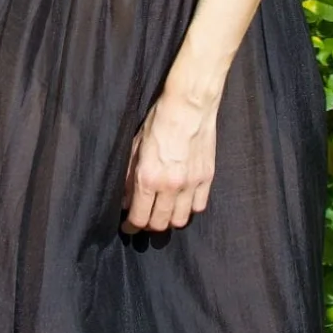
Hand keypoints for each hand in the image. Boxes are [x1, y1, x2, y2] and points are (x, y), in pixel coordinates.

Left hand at [120, 91, 217, 234]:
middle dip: (149, 225)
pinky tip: (182, 201)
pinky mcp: (207, 178)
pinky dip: (189, 208)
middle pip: (160, 223)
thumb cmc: (158, 122)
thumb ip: (128, 178)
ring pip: (181, 220)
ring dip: (170, 220)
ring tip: (164, 212)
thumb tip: (126, 201)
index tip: (129, 226)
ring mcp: (191, 184)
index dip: (131, 226)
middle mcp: (170, 186)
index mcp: (148, 178)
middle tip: (144, 219)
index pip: (139, 217)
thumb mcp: (135, 148)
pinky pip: (199, 206)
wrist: (189, 106)